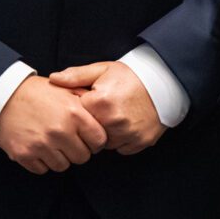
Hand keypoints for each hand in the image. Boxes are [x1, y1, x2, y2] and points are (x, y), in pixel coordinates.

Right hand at [0, 73, 110, 172]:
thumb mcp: (66, 89)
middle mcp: (60, 131)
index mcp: (74, 113)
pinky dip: (42, 162)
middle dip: (77, 150)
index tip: (88, 139)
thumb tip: (103, 113)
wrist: (2, 96)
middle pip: (82, 157)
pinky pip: (42, 169)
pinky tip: (39, 148)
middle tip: (68, 141)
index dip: (95, 141)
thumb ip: (86, 101)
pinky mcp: (25, 154)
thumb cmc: (36, 93)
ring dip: (60, 157)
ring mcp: (41, 145)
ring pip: (63, 166)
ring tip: (52, 143)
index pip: (99, 141)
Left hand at [50, 60, 165, 153]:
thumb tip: (53, 79)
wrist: (166, 81)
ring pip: (105, 143)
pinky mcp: (141, 141)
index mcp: (100, 103)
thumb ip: (76, 75)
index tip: (90, 101)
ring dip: (106, 134)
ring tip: (115, 116)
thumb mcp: (103, 69)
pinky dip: (122, 140)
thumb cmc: (131, 75)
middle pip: (89, 133)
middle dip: (93, 124)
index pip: (77, 117)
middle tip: (103, 110)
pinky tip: (126, 125)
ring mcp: (128, 133)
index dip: (81, 109)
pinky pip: (122, 149)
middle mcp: (113, 121)